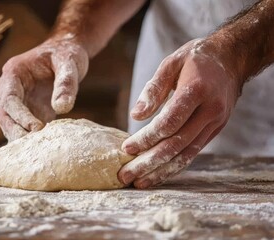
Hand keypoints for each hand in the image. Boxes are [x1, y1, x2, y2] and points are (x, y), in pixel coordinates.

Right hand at [0, 38, 88, 140]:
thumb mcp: (69, 63)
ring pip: (12, 124)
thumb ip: (66, 84)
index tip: (36, 128)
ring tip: (35, 153)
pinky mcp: (30, 111)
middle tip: (31, 148)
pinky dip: (31, 138)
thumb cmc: (66, 53)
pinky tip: (41, 150)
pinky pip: (25, 127)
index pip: (10, 98)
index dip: (19, 115)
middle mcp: (11, 88)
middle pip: (5, 115)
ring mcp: (20, 101)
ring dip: (21, 138)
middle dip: (16, 131)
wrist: (67, 51)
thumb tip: (62, 108)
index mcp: (14, 73)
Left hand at [119, 39, 242, 187]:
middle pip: (176, 144)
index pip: (169, 122)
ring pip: (185, 154)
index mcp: (197, 91)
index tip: (126, 148)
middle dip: (148, 162)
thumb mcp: (171, 63)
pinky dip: (175, 166)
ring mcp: (214, 123)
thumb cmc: (196, 58)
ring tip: (138, 182)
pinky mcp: (214, 130)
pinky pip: (193, 152)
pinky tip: (158, 175)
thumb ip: (153, 89)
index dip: (146, 138)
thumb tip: (136, 115)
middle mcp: (209, 111)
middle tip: (125, 174)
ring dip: (160, 171)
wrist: (232, 59)